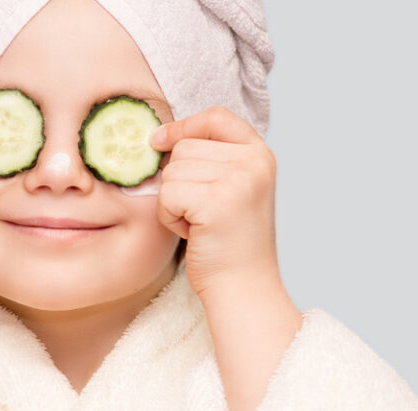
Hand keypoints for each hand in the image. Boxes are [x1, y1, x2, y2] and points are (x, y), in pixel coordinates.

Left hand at [148, 105, 282, 297]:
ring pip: (172, 171)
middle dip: (179, 181)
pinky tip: (194, 233)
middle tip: (201, 212)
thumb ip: (209, 159)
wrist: (242, 286)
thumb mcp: (229, 189)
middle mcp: (254, 161)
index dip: (184, 126)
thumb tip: (157, 138)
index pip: (216, 117)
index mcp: (260, 154)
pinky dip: (169, 217)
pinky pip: (167, 194)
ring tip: (200, 223)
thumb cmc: (227, 242)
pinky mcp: (217, 201)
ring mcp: (239, 179)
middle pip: (185, 146)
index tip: (160, 141)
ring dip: (173, 201)